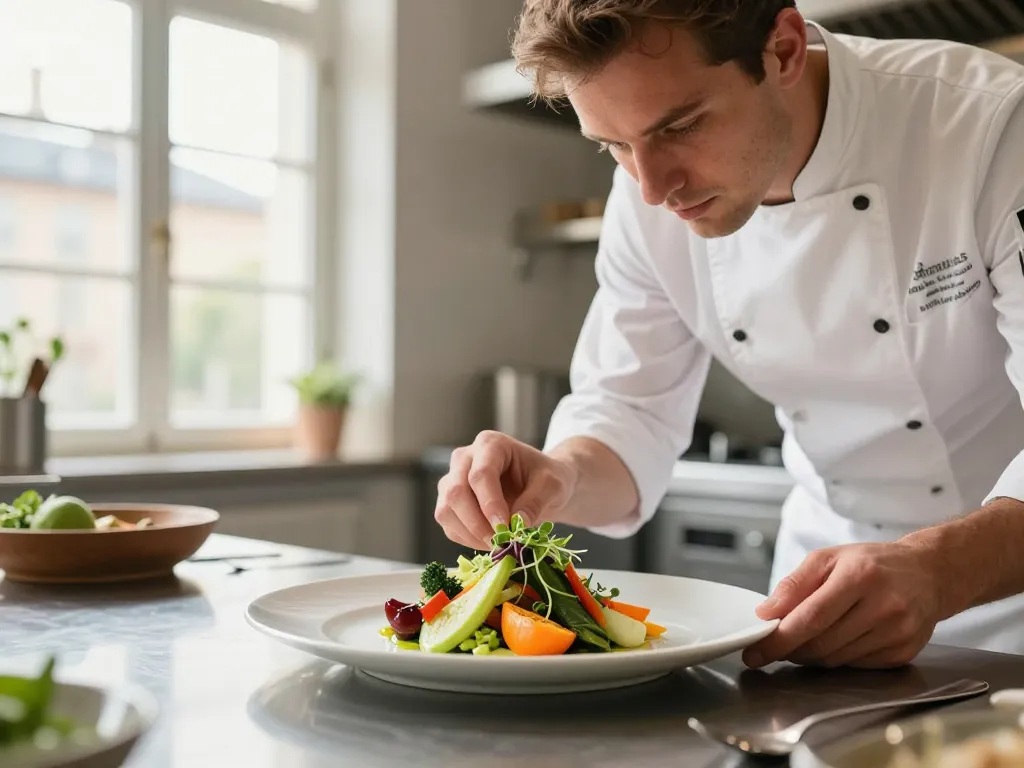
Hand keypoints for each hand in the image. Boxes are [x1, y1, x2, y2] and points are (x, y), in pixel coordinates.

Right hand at [434, 431, 577, 549]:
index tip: (506, 528)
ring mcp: (452, 479)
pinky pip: (448, 525)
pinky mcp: (449, 502)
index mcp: (491, 444)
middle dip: (477, 523)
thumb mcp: (552, 485)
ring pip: (446, 510)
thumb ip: (536, 502)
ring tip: (497, 544)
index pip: (481, 474)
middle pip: (456, 492)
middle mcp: (465, 458)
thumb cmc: (546, 478)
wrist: (540, 485)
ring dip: (470, 534)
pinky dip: (466, 539)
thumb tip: (517, 525)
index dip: (490, 504)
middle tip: (501, 542)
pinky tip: (489, 542)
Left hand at [742, 542, 945, 669]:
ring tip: (806, 638)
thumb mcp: (828, 558)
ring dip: (811, 655)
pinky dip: (837, 658)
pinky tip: (837, 640)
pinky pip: (856, 666)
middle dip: (790, 649)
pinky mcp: (904, 652)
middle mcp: (883, 606)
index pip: (811, 617)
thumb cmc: (873, 563)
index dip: (779, 639)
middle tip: (775, 645)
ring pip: (836, 659)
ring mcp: (897, 632)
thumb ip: (794, 584)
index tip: (755, 651)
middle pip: (822, 643)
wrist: (928, 573)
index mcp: (859, 576)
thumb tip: (766, 613)